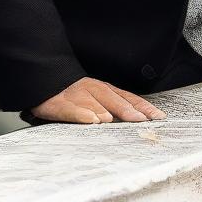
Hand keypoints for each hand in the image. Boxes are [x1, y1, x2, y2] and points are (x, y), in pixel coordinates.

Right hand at [29, 76, 167, 124]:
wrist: (43, 81)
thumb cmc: (72, 94)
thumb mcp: (94, 98)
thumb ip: (112, 106)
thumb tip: (136, 118)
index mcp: (104, 89)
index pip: (128, 98)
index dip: (143, 107)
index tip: (158, 117)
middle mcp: (93, 90)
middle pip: (115, 99)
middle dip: (130, 110)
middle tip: (144, 120)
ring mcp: (76, 95)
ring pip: (94, 102)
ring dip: (106, 110)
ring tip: (116, 121)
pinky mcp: (59, 103)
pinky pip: (72, 109)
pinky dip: (83, 114)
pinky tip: (92, 121)